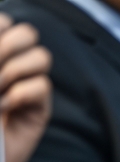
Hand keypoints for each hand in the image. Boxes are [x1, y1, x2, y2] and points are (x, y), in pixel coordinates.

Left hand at [0, 14, 50, 161]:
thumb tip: (2, 35)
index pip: (3, 20)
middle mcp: (8, 66)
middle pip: (27, 32)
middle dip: (8, 45)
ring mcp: (26, 87)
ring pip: (41, 57)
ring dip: (16, 70)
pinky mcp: (38, 110)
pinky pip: (42, 87)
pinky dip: (22, 94)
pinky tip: (5, 107)